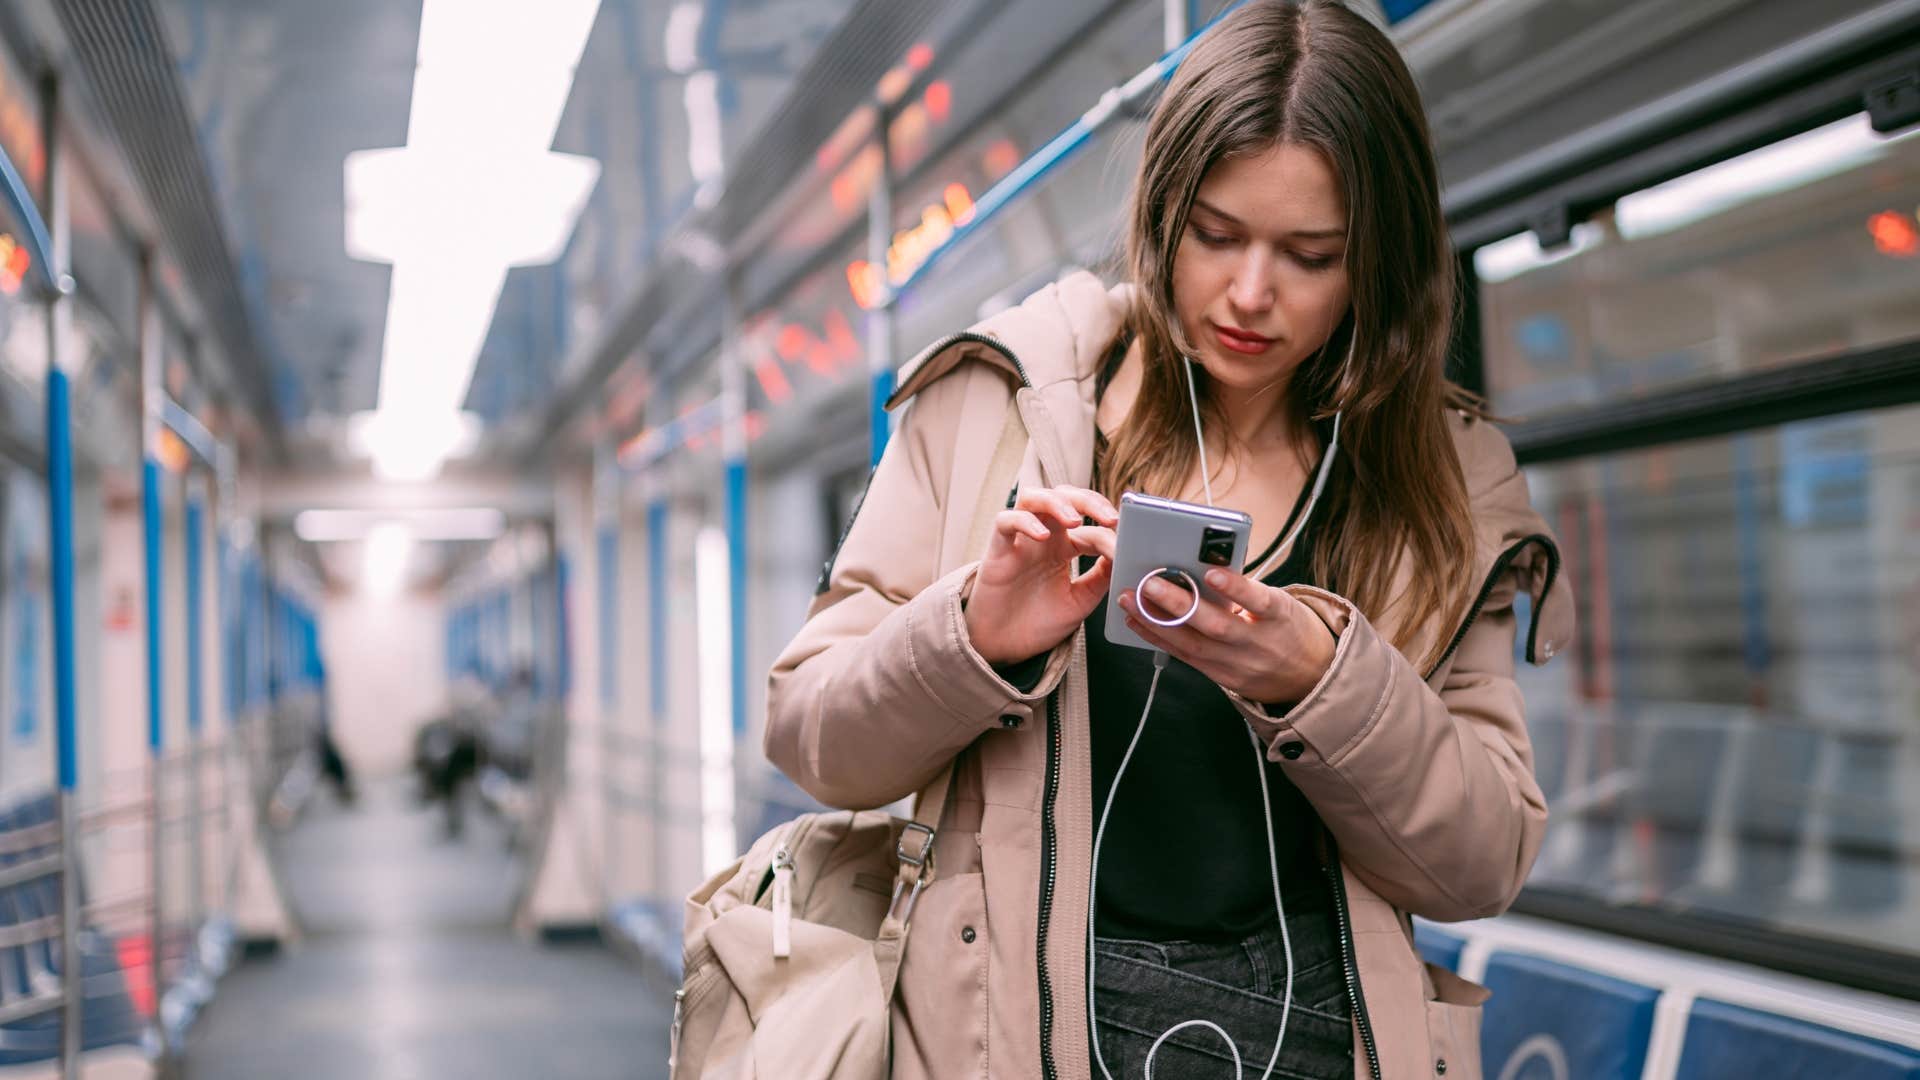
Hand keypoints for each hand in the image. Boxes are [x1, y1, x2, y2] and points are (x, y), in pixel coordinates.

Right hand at [965, 486, 1117, 664]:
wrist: (1005, 647)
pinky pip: (1005, 520)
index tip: (1128, 548)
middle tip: (1110, 518)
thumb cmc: (1038, 623)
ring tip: (1075, 520)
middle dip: (1090, 500)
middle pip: (1064, 496)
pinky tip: (1042, 535)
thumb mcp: (1080, 601)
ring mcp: (1020, 541)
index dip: (1111, 535)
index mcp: (1065, 549)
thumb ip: (1101, 577)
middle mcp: (1043, 538)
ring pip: (1034, 497)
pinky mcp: (998, 550)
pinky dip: (1024, 521)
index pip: (1091, 529)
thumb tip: (1124, 554)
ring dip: (1057, 502)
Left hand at [1117, 567, 1335, 705]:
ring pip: (1193, 644)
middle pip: (1217, 625)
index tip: (1212, 572)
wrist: (1309, 676)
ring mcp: (1237, 664)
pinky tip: (1137, 622)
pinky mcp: (1221, 677)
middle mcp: (1258, 644)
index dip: (1236, 588)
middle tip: (1149, 581)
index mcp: (1280, 617)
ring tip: (1131, 599)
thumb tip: (1203, 567)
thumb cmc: (1290, 628)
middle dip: (1179, 603)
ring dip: (1156, 621)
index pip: (1260, 601)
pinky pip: (1185, 657)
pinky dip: (1158, 638)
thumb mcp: (1282, 604)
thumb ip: (1247, 591)